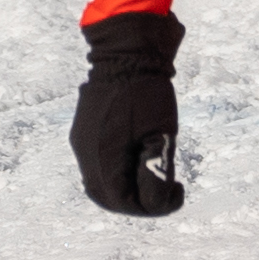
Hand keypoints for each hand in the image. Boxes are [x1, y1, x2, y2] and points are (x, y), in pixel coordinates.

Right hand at [71, 10, 184, 217]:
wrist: (126, 52)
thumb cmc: (147, 94)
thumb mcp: (162, 135)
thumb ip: (156, 173)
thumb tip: (154, 204)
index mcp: (103, 159)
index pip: (124, 203)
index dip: (152, 207)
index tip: (177, 190)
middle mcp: (86, 155)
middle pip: (110, 197)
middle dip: (140, 200)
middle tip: (167, 189)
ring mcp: (82, 143)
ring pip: (102, 182)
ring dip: (129, 187)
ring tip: (154, 174)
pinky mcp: (83, 131)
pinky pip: (98, 164)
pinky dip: (119, 171)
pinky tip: (138, 158)